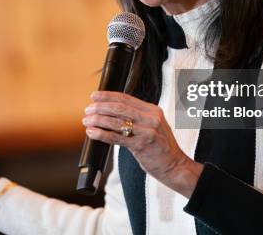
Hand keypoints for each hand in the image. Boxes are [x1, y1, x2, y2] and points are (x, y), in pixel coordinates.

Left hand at [82, 91, 202, 197]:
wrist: (175, 166)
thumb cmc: (160, 147)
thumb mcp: (153, 126)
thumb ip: (137, 117)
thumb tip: (110, 111)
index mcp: (152, 110)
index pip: (126, 98)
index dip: (107, 96)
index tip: (94, 96)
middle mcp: (151, 118)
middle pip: (119, 108)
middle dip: (100, 107)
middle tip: (88, 110)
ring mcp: (147, 131)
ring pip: (116, 121)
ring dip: (98, 120)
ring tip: (87, 121)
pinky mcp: (142, 145)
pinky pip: (117, 137)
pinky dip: (102, 134)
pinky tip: (92, 132)